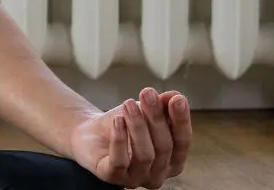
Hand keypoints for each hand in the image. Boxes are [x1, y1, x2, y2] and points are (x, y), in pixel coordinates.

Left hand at [69, 87, 192, 187]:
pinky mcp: (112, 177)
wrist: (91, 133)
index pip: (183, 142)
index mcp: (173, 161)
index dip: (181, 121)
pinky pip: (119, 161)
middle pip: (164, 147)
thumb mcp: (146, 112)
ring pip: (145, 155)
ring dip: (138, 126)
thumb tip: (176, 96)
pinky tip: (117, 120)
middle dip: (156, 118)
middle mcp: (158, 175)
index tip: (177, 99)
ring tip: (129, 104)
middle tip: (147, 94)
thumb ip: (163, 106)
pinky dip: (119, 139)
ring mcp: (136, 179)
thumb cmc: (125, 125)